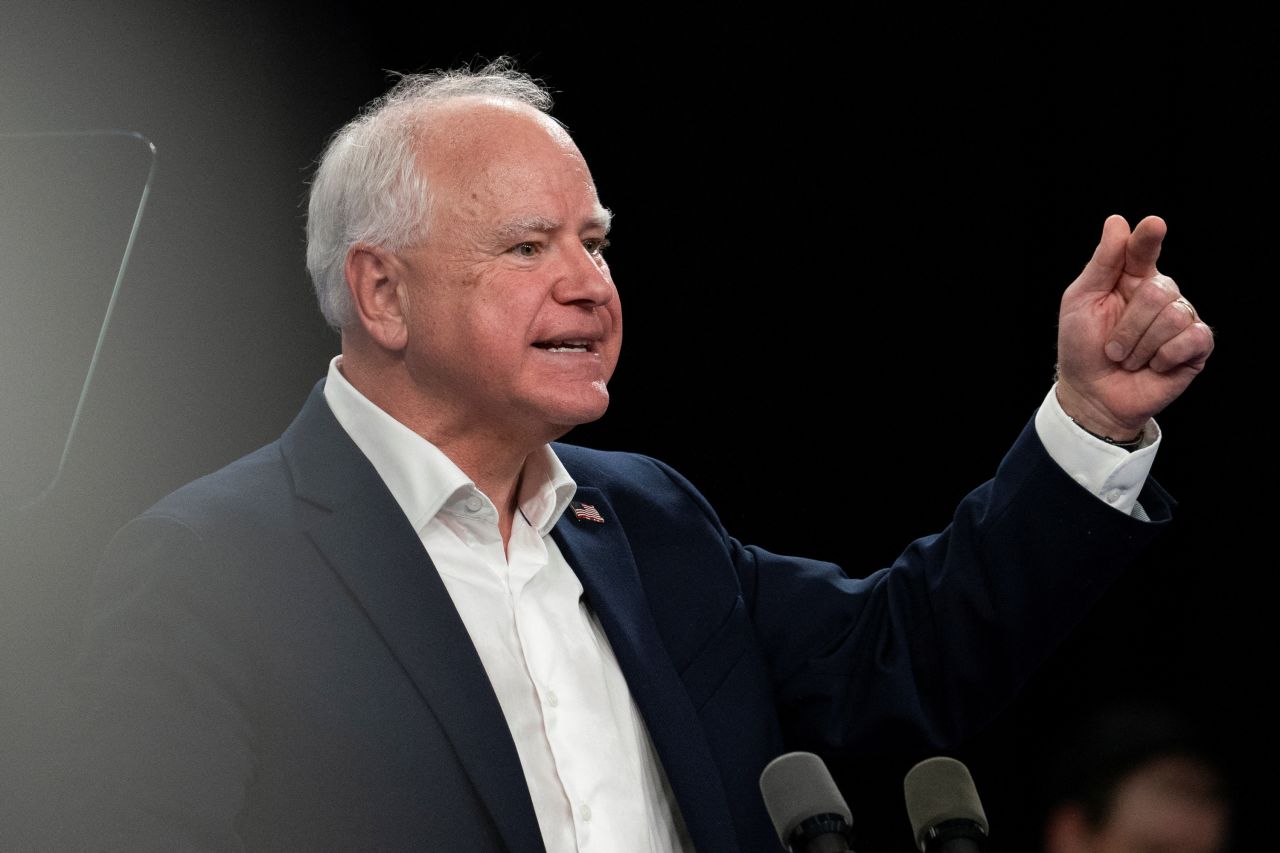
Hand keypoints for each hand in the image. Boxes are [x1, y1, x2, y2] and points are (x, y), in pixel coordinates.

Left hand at [1056, 215, 1212, 439]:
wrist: (1092, 395)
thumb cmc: (1083, 348)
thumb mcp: (1081, 303)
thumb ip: (1102, 264)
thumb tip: (1117, 222)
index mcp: (1132, 278)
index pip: (1143, 249)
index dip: (1149, 238)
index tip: (1153, 225)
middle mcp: (1161, 294)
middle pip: (1157, 290)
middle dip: (1128, 326)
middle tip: (1112, 347)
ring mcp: (1182, 319)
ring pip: (1173, 315)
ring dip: (1140, 345)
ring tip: (1128, 359)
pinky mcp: (1196, 347)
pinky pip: (1191, 339)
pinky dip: (1163, 357)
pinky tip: (1154, 365)